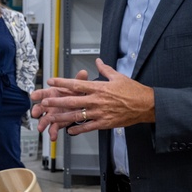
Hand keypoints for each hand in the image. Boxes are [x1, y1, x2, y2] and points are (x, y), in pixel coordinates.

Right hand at [32, 69, 89, 140]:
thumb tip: (83, 73)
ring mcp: (53, 114)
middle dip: (37, 110)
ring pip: (45, 119)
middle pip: (41, 107)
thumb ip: (80, 80)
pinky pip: (53, 128)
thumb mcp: (78, 86)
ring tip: (41, 128)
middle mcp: (51, 104)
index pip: (43, 93)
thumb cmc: (76, 93)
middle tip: (35, 113)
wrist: (81, 104)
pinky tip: (53, 137)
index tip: (33, 96)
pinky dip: (52, 132)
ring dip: (42, 123)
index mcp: (53, 93)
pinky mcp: (57, 122)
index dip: (38, 94)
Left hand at [39, 58, 154, 135]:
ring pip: (77, 115)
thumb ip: (105, 69)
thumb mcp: (118, 76)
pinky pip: (88, 127)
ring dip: (62, 116)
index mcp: (99, 87)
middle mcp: (97, 100)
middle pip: (72, 100)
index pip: (76, 84)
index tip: (51, 80)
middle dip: (56, 101)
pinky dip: (78, 129)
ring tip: (50, 117)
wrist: (146, 105)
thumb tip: (98, 61)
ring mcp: (100, 113)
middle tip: (44, 101)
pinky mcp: (105, 123)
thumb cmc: (133, 91)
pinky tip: (69, 130)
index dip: (62, 82)